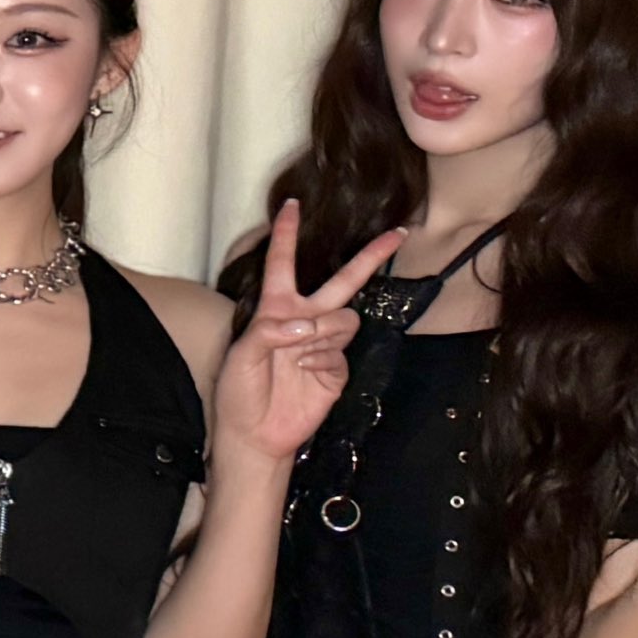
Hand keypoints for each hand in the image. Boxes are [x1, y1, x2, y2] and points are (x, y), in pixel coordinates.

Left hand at [214, 203, 404, 467]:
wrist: (256, 433)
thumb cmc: (238, 392)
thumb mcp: (241, 356)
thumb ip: (269, 332)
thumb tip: (304, 324)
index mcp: (274, 308)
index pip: (281, 264)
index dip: (286, 234)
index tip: (292, 204)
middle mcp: (303, 319)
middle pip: (342, 281)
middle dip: (370, 257)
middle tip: (399, 233)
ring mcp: (323, 343)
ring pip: (342, 317)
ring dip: (321, 332)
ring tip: (296, 354)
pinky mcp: (337, 367)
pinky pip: (339, 350)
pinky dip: (322, 358)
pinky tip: (305, 374)